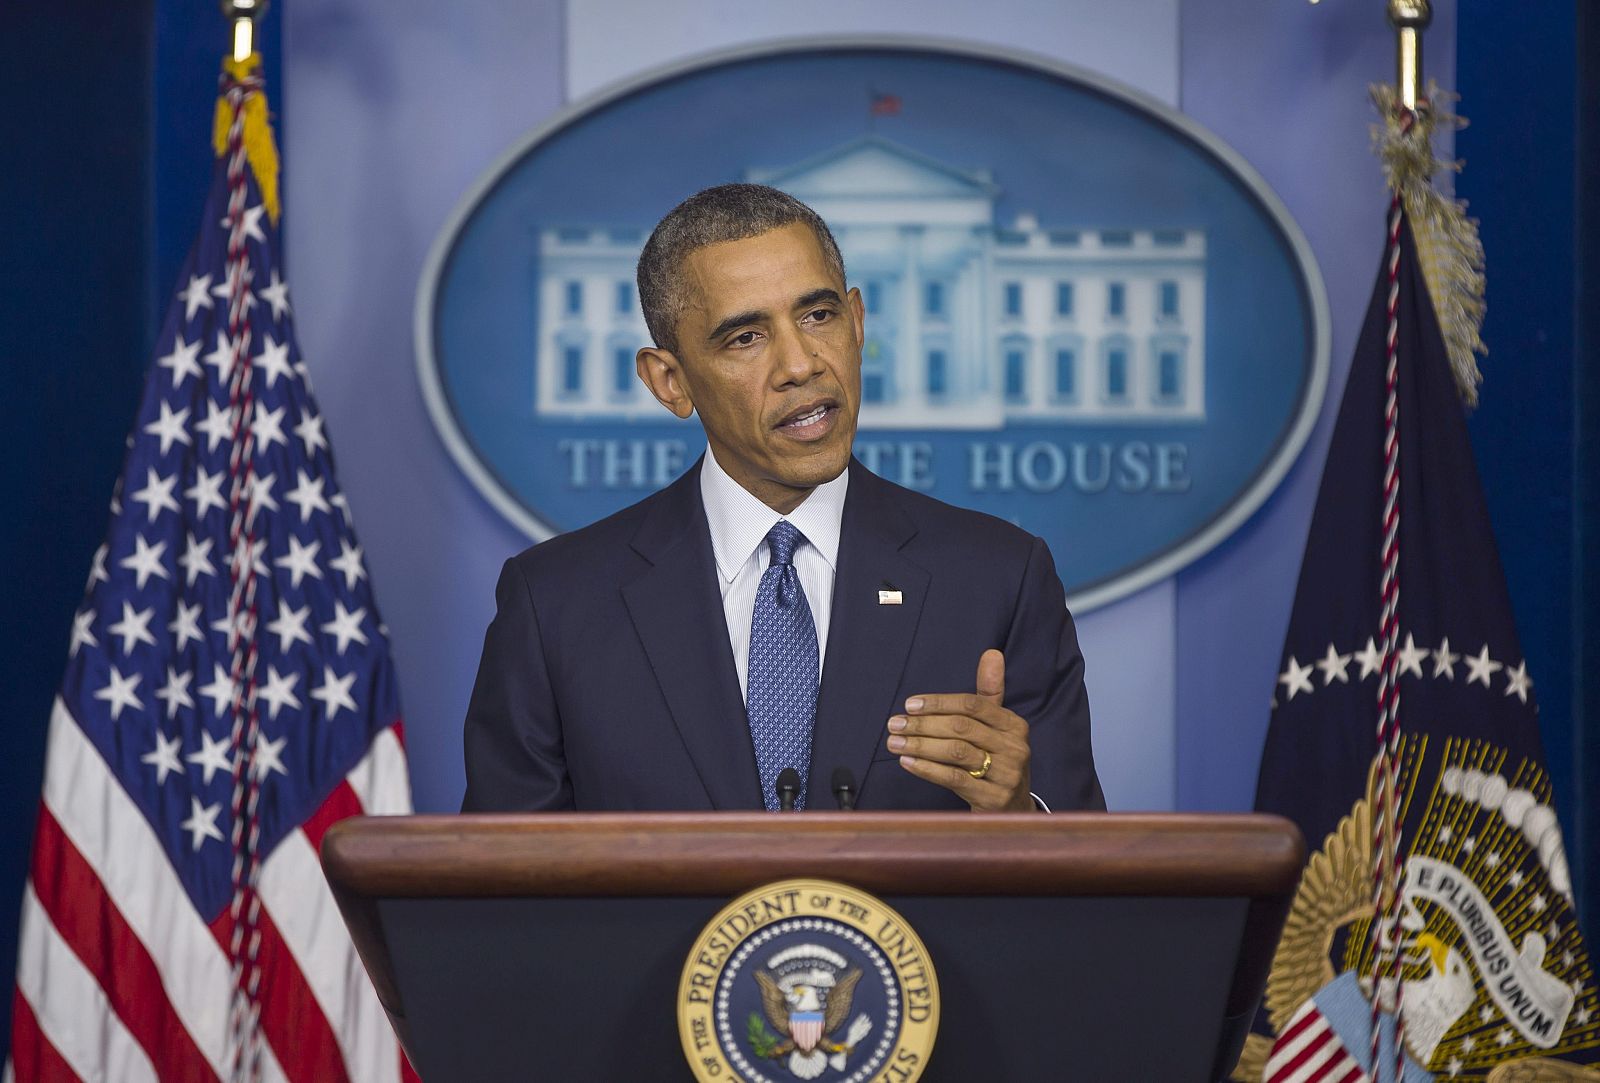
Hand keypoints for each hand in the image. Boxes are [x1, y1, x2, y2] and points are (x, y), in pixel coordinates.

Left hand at [887, 649, 1034, 810]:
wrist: (1013, 809)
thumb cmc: (997, 760)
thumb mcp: (996, 727)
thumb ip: (989, 692)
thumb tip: (991, 653)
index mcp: (1014, 725)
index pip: (972, 705)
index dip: (938, 703)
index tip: (909, 705)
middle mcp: (1015, 747)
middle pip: (961, 727)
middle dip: (923, 724)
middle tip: (895, 724)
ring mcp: (1007, 774)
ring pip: (956, 752)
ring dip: (920, 745)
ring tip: (895, 742)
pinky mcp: (994, 798)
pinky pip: (954, 778)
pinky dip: (927, 769)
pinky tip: (908, 762)